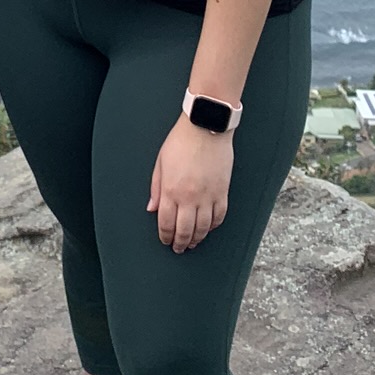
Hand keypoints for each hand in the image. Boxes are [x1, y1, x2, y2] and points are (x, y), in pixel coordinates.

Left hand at [148, 117, 234, 252]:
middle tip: (179, 248)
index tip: (165, 240)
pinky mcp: (222, 191)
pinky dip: (214, 225)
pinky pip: (219, 216)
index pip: (166, 223)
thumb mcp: (160, 163)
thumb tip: (152, 209)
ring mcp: (208, 195)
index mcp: (171, 190)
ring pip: (204, 228)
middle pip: (185, 230)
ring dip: (197, 238)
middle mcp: (190, 197)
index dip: (165, 236)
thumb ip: (156, 188)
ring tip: (193, 243)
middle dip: (180, 243)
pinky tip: (209, 228)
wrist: (206, 126)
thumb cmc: (181, 141)